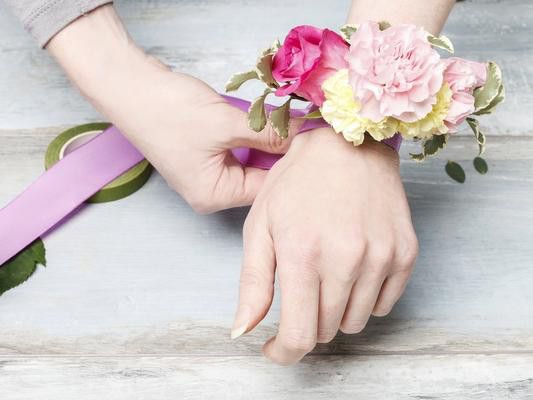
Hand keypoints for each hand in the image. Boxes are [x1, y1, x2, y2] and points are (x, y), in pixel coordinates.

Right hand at [47, 4, 296, 212]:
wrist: (131, 85)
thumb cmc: (169, 112)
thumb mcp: (226, 124)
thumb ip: (269, 132)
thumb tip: (305, 135)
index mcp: (213, 196)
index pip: (266, 190)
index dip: (291, 169)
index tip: (317, 149)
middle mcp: (211, 190)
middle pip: (260, 177)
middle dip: (282, 154)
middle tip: (310, 135)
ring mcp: (207, 170)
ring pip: (251, 159)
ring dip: (269, 141)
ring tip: (294, 126)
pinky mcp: (206, 150)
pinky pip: (239, 147)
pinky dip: (253, 133)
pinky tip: (271, 120)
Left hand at [232, 128, 418, 364]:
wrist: (347, 145)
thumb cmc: (296, 183)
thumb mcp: (261, 227)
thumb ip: (253, 284)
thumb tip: (243, 332)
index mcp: (302, 255)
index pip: (299, 336)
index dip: (285, 352)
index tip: (277, 347)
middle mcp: (346, 260)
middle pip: (327, 331)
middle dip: (307, 320)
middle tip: (301, 288)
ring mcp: (381, 257)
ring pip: (355, 322)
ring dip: (336, 310)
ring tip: (327, 273)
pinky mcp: (405, 253)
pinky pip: (384, 304)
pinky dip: (364, 297)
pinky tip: (353, 268)